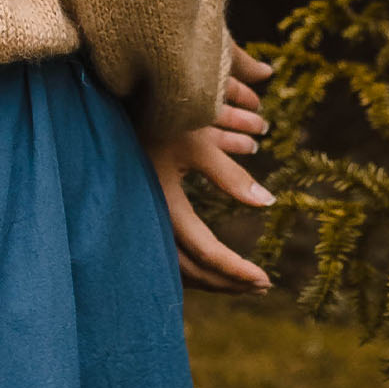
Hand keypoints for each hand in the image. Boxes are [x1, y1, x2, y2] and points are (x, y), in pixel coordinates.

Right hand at [149, 44, 273, 294]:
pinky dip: (195, 261)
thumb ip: (230, 175)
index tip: (265, 280)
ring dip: (213, 275)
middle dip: (227, 280)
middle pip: (191, 267)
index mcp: (164, 202)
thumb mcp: (197, 142)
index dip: (235, 269)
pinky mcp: (145, 209)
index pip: (205, 250)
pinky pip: (171, 249)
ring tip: (243, 279)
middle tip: (262, 285)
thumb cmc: (159, 116)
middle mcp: (152, 215)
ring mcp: (145, 216)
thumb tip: (269, 203)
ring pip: (179, 264)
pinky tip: (212, 261)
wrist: (120, 101)